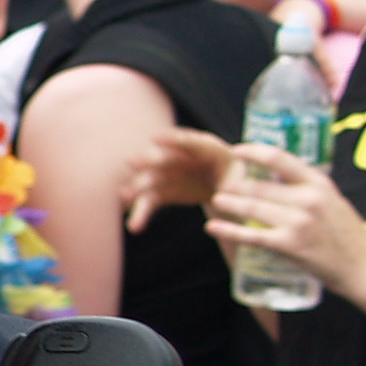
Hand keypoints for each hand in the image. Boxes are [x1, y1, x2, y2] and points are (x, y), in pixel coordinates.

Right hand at [120, 128, 235, 232]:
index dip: (172, 139)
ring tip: (126, 196)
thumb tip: (226, 191)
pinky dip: (141, 214)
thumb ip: (234, 181)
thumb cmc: (234, 177)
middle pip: (163, 158)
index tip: (155, 138)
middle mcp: (181, 158)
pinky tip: (134, 227)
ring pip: (150, 181)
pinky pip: (149, 203)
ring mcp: (169, 175)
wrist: (224, 188)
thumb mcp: (240, 177)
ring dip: (137, 188)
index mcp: (205, 148)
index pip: (189, 141)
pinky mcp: (162, 193)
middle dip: (148, 160)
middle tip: (133, 162)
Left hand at [206, 143, 365, 295]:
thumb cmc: (347, 235)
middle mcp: (308, 199)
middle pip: (260, 186)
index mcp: (319, 184)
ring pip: (252, 207)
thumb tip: (275, 178)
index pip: (280, 158)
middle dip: (236, 185)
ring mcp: (298, 222)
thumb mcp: (332, 201)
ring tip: (217, 200)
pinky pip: (251, 235)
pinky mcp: (289, 245)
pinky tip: (212, 227)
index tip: (237, 150)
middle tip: (222, 185)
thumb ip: (306, 190)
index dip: (254, 151)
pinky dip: (228, 230)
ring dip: (229, 203)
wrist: (365, 267)